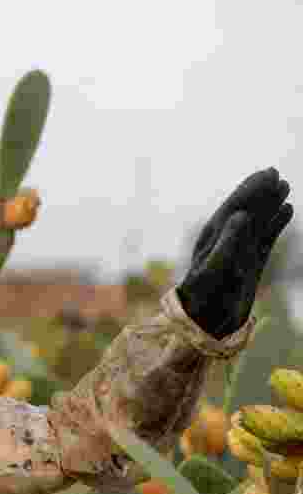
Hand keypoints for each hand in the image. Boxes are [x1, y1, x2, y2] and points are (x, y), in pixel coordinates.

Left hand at [177, 168, 292, 338]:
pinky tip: (288, 210)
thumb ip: (227, 242)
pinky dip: (277, 222)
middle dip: (259, 191)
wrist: (207, 321)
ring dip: (269, 204)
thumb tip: (239, 215)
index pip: (234, 207)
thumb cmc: (206, 297)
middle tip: (274, 172)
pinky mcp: (251, 262)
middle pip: (246, 209)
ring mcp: (240, 251)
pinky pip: (266, 237)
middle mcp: (226, 240)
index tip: (267, 173)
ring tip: (284, 186)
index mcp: (215, 237)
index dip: (249, 190)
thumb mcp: (216, 269)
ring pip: (258, 221)